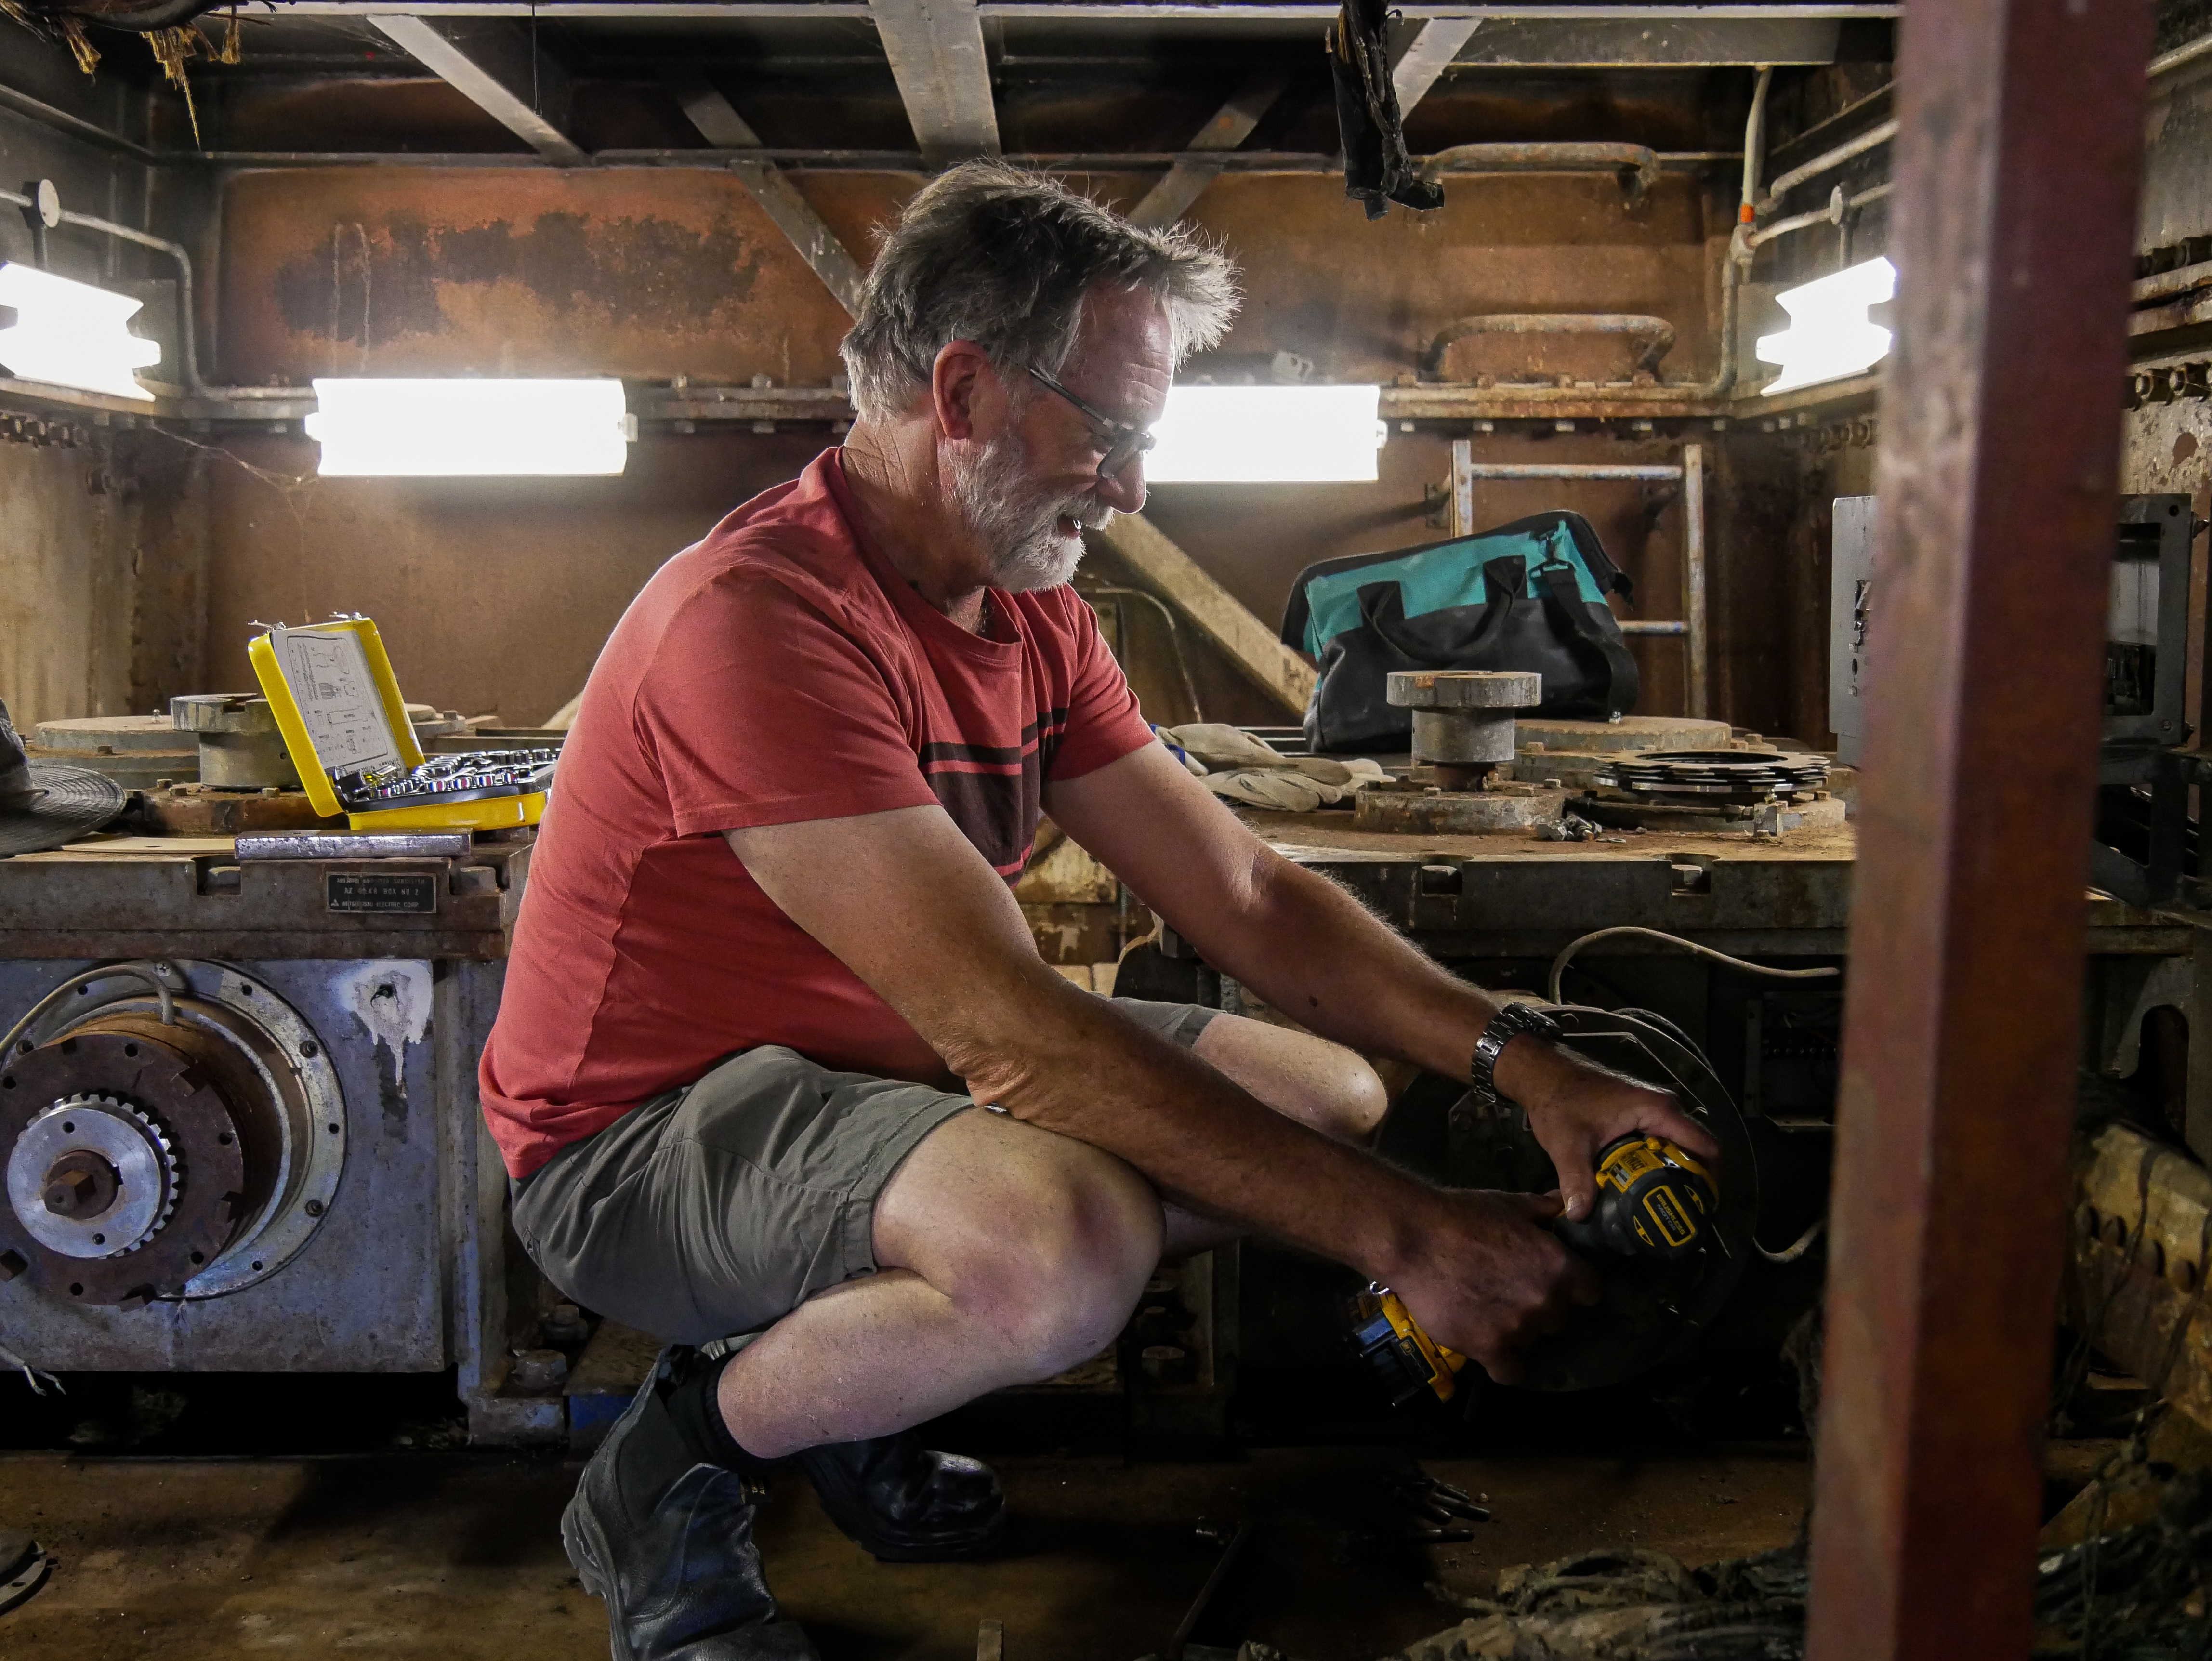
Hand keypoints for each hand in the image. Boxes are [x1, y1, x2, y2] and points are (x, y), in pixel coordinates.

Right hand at [1383, 1188, 1601, 1384]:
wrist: (1414, 1239)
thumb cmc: (1462, 1216)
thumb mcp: (1510, 1205)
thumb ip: (1545, 1210)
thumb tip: (1566, 1205)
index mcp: (1558, 1265)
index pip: (1590, 1291)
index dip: (1575, 1287)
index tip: (1559, 1284)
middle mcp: (1545, 1301)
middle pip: (1559, 1319)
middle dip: (1541, 1307)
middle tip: (1512, 1292)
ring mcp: (1518, 1328)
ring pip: (1531, 1340)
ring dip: (1516, 1329)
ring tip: (1488, 1311)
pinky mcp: (1488, 1349)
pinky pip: (1509, 1372)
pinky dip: (1503, 1363)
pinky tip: (1491, 1348)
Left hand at [1497, 1037, 1721, 1223]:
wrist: (1544, 1075)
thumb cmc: (1560, 1101)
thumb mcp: (1568, 1143)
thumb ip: (1576, 1179)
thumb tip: (1579, 1215)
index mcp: (1657, 1111)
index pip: (1705, 1145)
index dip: (1712, 1178)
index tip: (1705, 1207)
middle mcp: (1663, 1108)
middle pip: (1696, 1149)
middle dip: (1696, 1181)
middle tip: (1687, 1214)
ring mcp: (1653, 1111)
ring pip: (1679, 1147)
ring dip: (1679, 1174)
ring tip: (1670, 1207)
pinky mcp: (1640, 1117)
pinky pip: (1663, 1144)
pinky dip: (1662, 1165)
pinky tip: (1649, 1189)